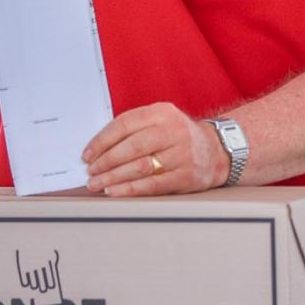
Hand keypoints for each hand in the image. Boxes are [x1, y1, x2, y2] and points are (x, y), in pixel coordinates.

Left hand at [83, 103, 228, 196]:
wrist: (217, 150)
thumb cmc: (178, 136)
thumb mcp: (160, 120)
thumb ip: (133, 129)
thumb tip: (97, 149)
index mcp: (162, 112)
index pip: (124, 124)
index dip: (102, 141)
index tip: (87, 154)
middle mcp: (173, 130)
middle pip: (131, 146)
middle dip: (105, 161)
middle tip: (90, 172)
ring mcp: (182, 154)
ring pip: (140, 167)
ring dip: (114, 177)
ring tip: (97, 184)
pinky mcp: (186, 176)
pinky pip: (153, 184)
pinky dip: (130, 189)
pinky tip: (115, 192)